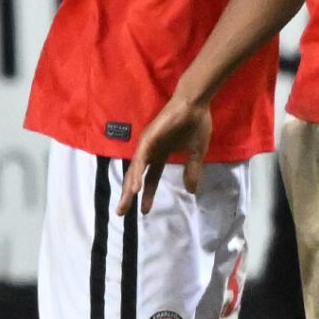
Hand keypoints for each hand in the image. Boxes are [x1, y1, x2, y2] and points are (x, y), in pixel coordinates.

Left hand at [114, 97, 212, 216]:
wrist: (195, 105)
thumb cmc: (196, 124)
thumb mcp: (197, 153)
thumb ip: (192, 171)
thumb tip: (192, 191)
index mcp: (161, 154)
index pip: (152, 178)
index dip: (148, 194)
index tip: (145, 211)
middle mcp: (150, 151)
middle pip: (137, 177)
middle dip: (129, 196)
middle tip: (121, 213)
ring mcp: (147, 144)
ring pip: (134, 170)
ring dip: (129, 188)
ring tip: (126, 204)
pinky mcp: (148, 139)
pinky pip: (140, 160)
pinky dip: (136, 174)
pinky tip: (135, 187)